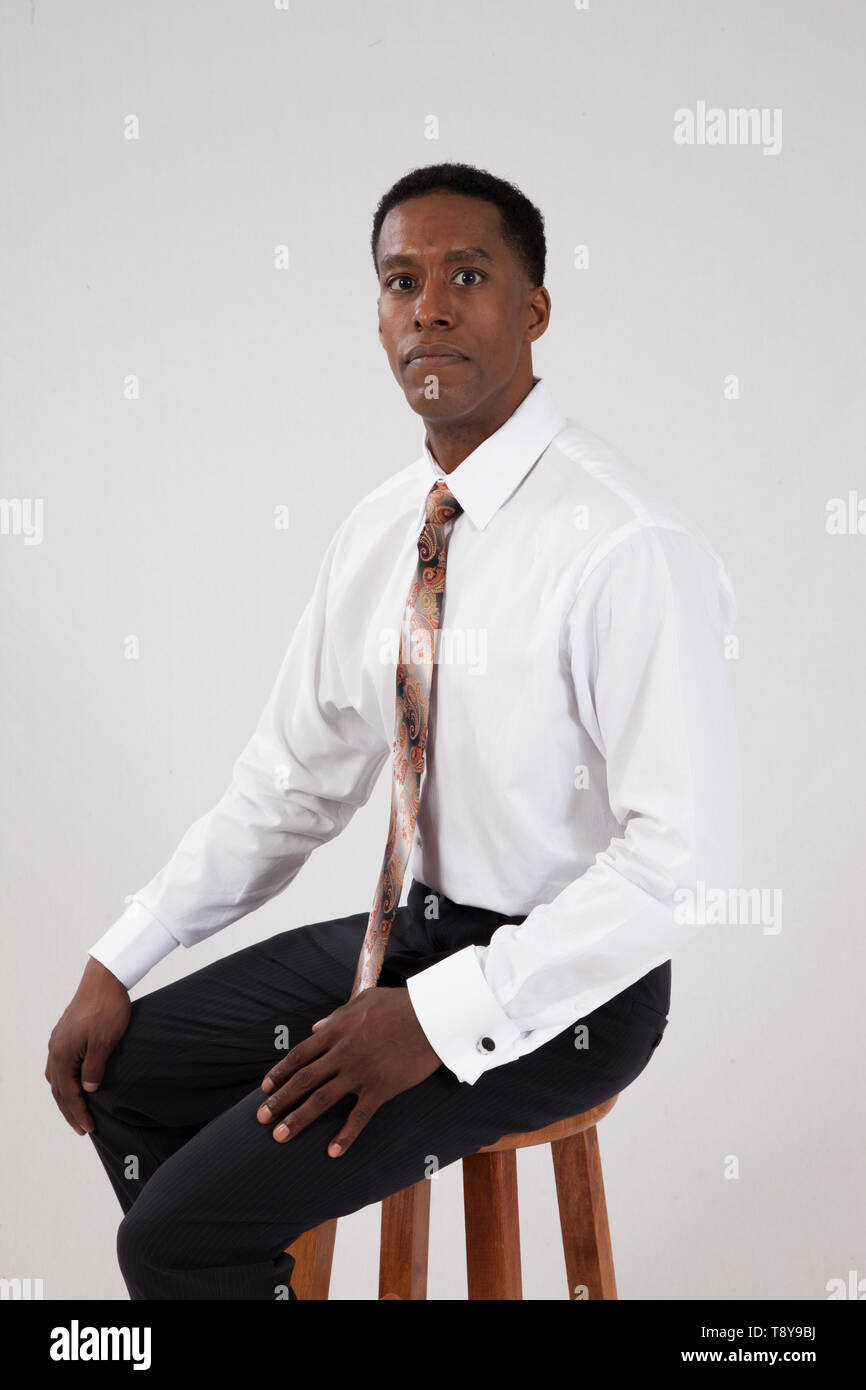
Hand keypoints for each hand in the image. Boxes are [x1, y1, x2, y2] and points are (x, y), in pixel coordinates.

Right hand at [45, 957, 130, 1134]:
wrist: (104, 979)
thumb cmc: (107, 1008)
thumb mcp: (105, 1042)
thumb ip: (94, 1069)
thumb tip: (88, 1090)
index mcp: (62, 1055)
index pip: (68, 1094)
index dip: (78, 1113)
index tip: (89, 1129)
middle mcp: (55, 1050)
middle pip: (58, 1089)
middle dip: (70, 1111)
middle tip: (82, 1129)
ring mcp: (58, 1041)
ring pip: (57, 1078)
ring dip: (66, 1096)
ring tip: (77, 1111)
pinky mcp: (65, 1034)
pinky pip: (60, 1065)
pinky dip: (65, 1080)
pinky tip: (75, 1082)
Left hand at [256, 985, 441, 1156]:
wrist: (432, 1016)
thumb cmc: (399, 1005)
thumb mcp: (364, 1001)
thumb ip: (336, 1015)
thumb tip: (315, 1027)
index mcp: (336, 1032)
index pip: (300, 1055)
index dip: (280, 1072)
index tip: (265, 1088)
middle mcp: (342, 1054)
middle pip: (304, 1080)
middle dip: (280, 1101)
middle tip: (261, 1119)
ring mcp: (360, 1073)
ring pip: (322, 1100)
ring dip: (299, 1119)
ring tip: (280, 1136)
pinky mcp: (381, 1088)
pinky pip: (359, 1117)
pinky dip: (345, 1136)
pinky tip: (332, 1152)